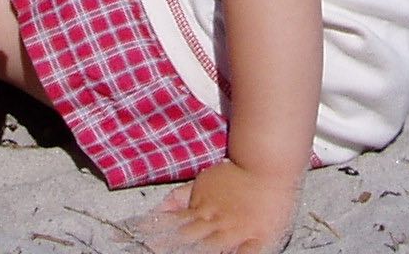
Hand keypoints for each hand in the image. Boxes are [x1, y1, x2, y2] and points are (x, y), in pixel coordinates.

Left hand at [129, 159, 299, 253]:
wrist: (269, 164)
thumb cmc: (235, 176)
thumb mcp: (202, 182)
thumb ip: (179, 198)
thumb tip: (156, 211)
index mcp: (201, 208)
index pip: (173, 225)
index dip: (156, 236)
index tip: (140, 243)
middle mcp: (216, 222)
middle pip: (187, 239)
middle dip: (169, 248)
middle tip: (149, 250)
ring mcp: (236, 232)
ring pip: (209, 249)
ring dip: (194, 253)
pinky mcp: (258, 240)